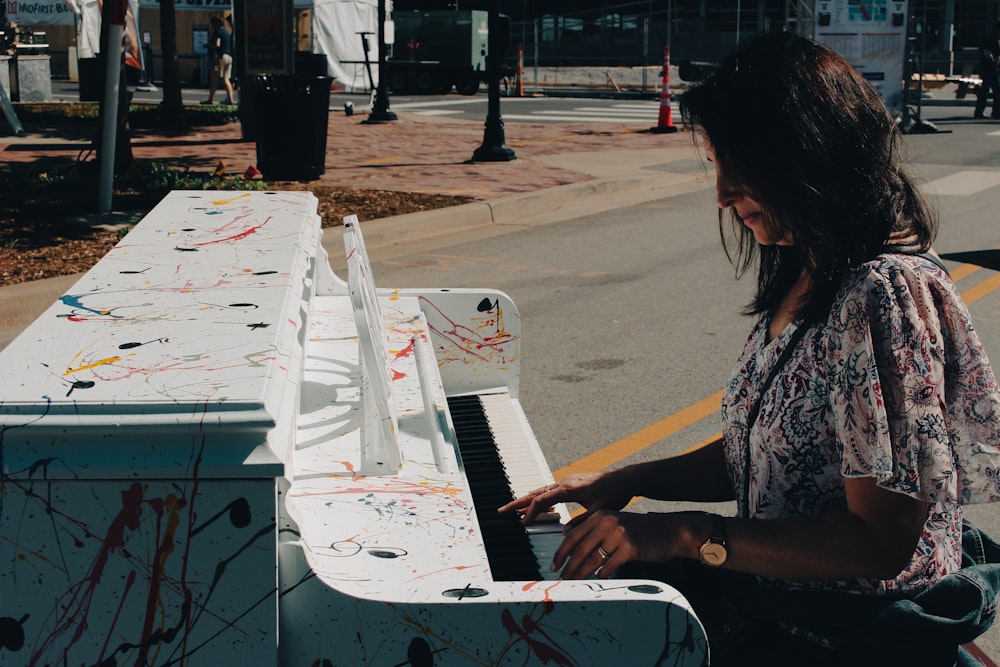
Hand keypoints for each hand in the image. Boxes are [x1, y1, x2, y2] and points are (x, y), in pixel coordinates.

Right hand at [497, 470, 632, 524]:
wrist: (624, 479)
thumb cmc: (614, 494)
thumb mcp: (598, 512)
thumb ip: (580, 522)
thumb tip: (564, 534)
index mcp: (569, 489)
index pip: (542, 500)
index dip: (530, 512)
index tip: (522, 523)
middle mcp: (565, 483)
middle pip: (536, 493)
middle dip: (518, 502)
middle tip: (502, 510)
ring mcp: (566, 482)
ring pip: (540, 491)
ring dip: (526, 500)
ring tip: (513, 509)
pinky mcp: (570, 484)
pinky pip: (548, 491)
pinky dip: (538, 498)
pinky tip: (536, 506)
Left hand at [553, 510, 685, 579]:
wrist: (670, 531)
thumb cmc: (641, 531)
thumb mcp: (616, 524)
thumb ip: (596, 533)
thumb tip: (574, 552)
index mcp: (600, 516)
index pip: (573, 535)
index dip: (561, 552)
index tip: (555, 564)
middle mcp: (607, 522)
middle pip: (580, 549)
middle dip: (568, 567)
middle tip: (562, 578)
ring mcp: (619, 534)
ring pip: (593, 559)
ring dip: (581, 574)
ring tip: (575, 582)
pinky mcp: (630, 548)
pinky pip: (610, 566)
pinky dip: (603, 574)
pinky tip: (599, 577)